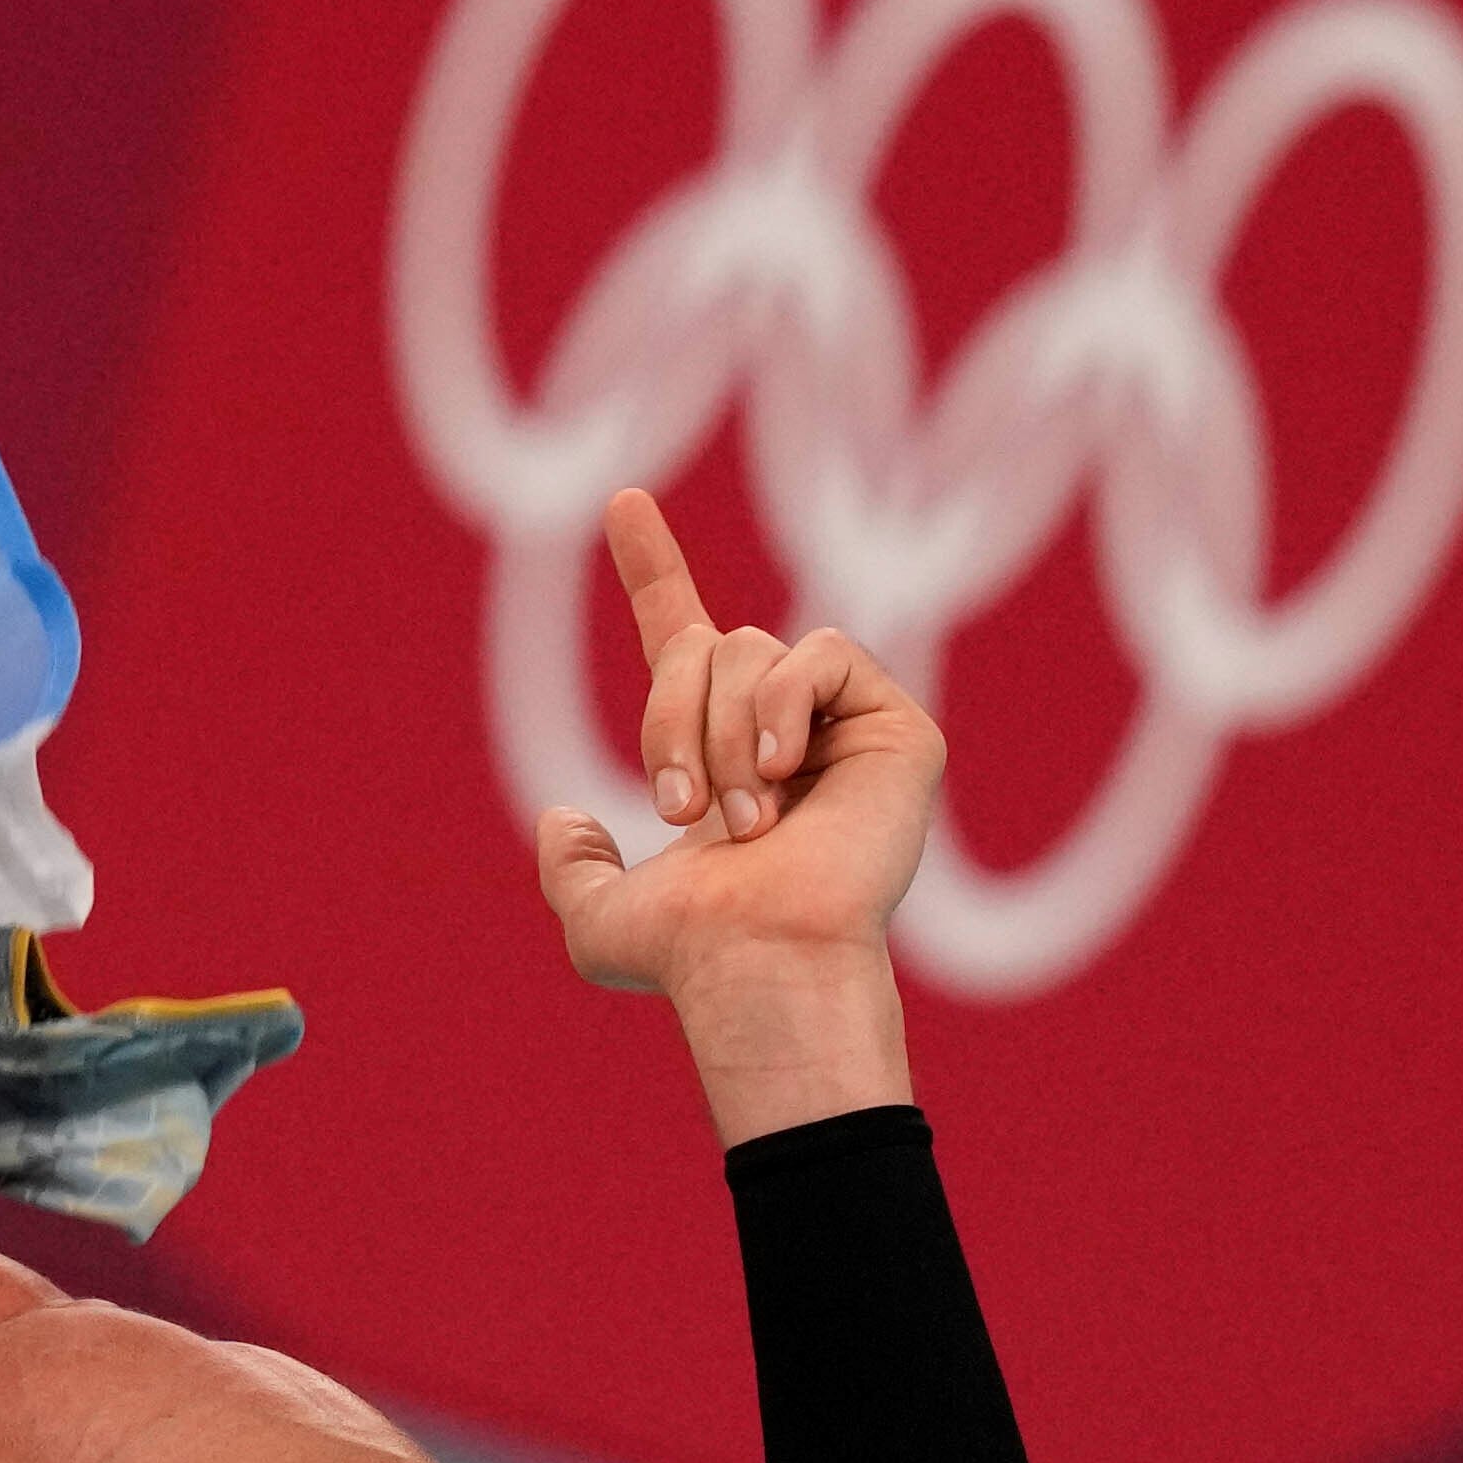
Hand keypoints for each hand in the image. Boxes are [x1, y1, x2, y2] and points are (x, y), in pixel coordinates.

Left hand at [533, 490, 936, 1135]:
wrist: (755, 960)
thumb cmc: (688, 955)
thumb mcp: (600, 918)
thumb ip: (573, 871)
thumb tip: (564, 818)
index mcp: (715, 749)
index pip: (681, 635)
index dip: (651, 566)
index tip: (623, 501)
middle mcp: (779, 728)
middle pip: (707, 646)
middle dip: (670, 720)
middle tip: (679, 809)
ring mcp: (843, 726)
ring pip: (754, 650)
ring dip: (724, 734)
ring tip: (746, 816)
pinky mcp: (898, 728)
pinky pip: (822, 654)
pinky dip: (786, 708)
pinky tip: (786, 774)